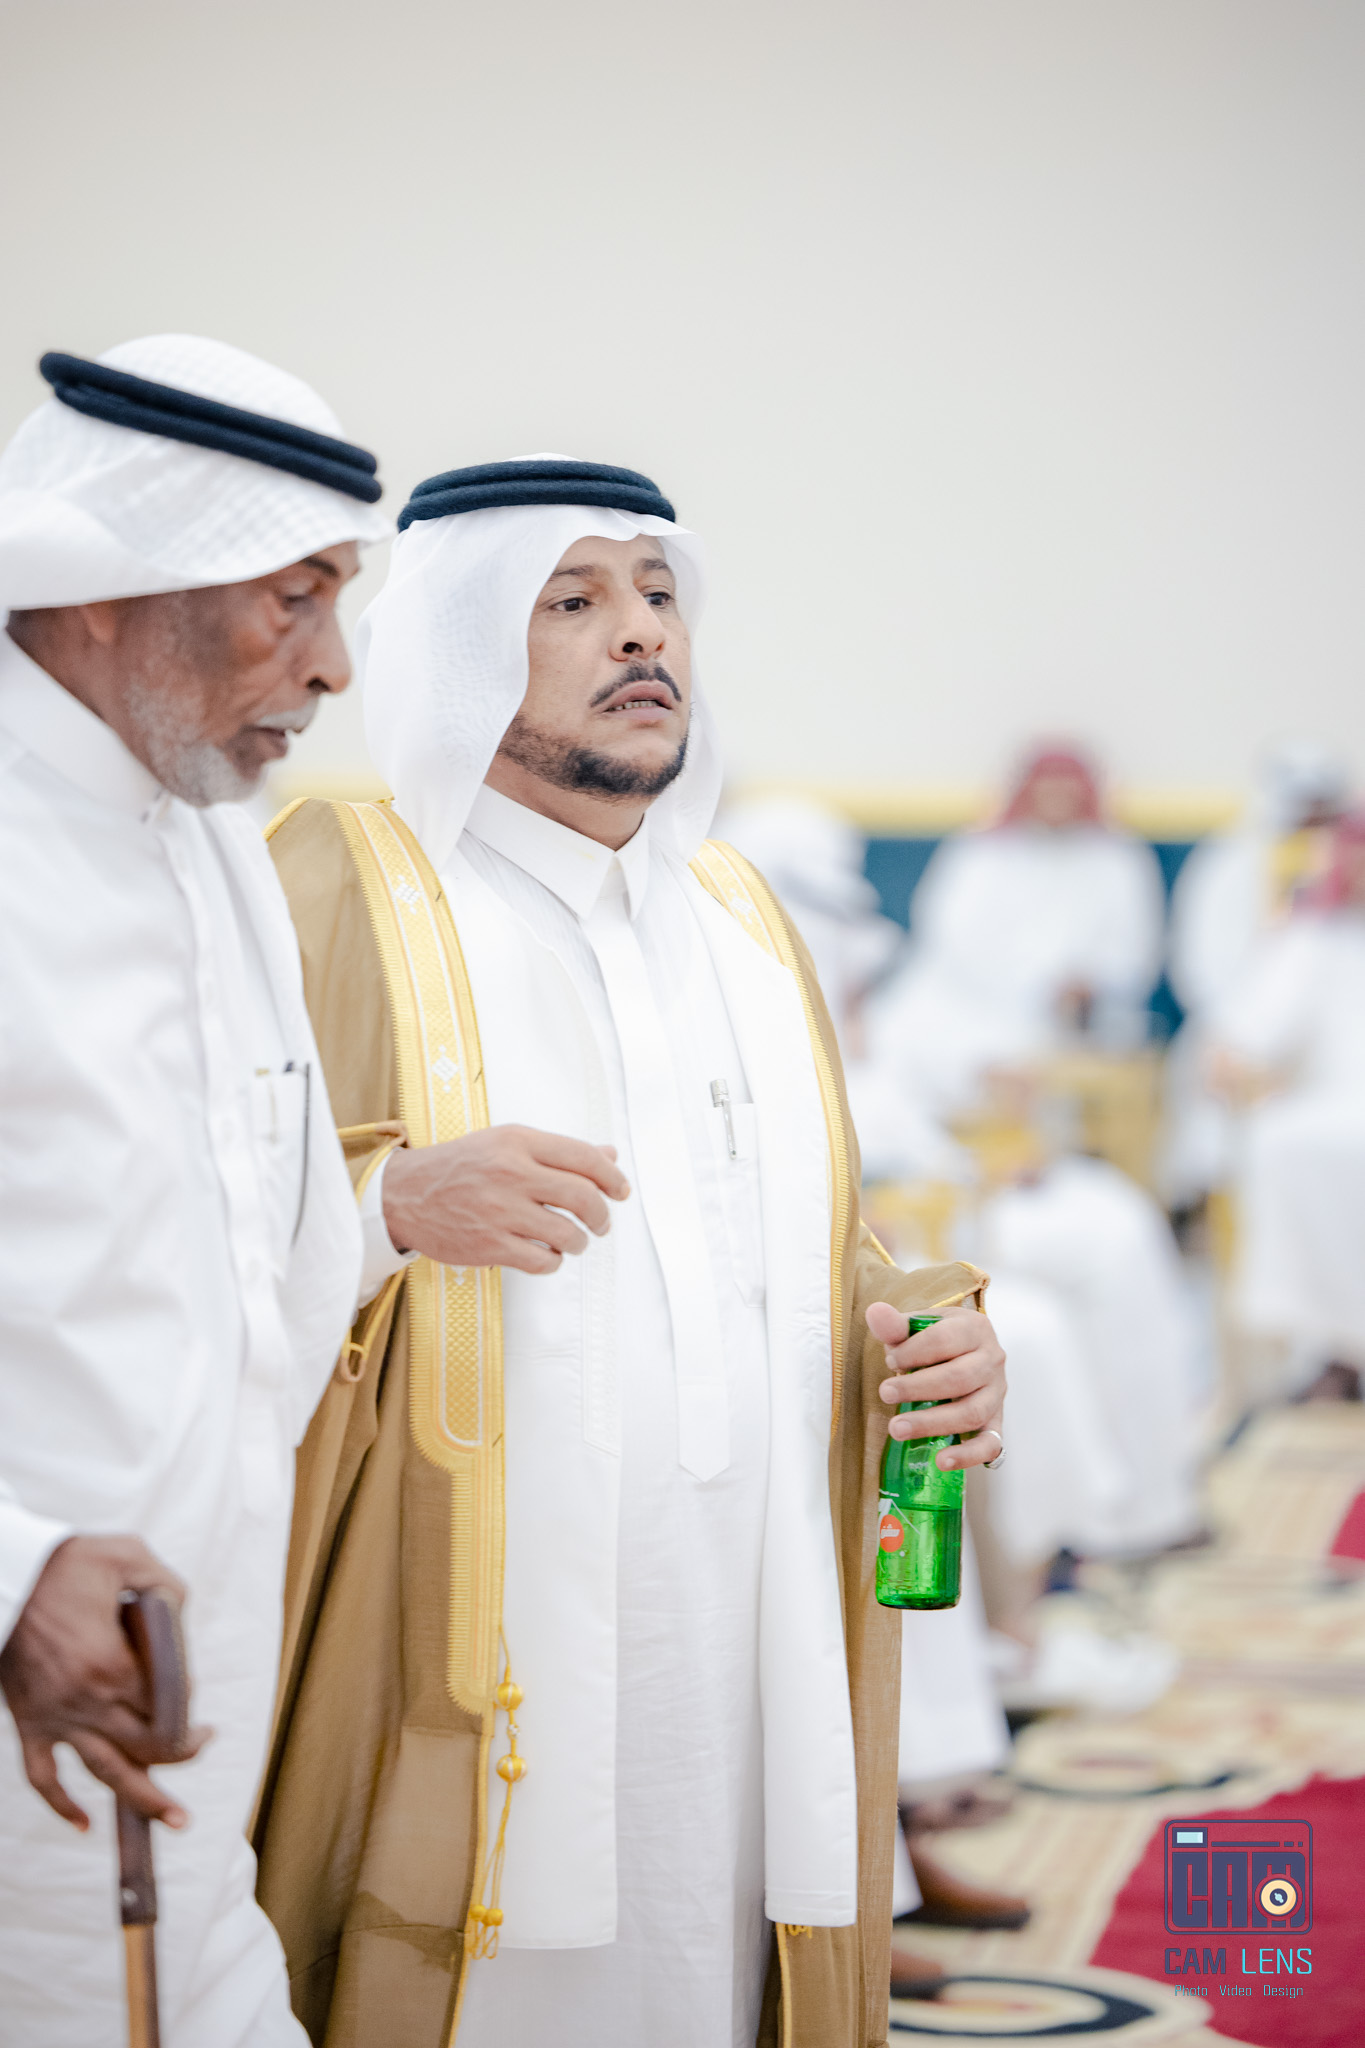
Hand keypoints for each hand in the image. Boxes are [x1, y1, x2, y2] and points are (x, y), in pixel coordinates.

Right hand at [0, 1536, 208, 1830]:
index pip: (168, 1706)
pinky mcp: (29, 1722)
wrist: (6, 1576)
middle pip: (147, 1746)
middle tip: (203, 1744)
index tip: (196, 1704)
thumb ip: (166, 1588)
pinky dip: (63, 1806)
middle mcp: (88, 1700)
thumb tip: (181, 1617)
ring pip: (107, 1772)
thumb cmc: (64, 1564)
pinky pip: (43, 1777)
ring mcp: (57, 1717)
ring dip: (145, 1800)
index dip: (189, 1710)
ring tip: (175, 1820)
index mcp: (114, 1664)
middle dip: (183, 1753)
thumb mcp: (127, 1557)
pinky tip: (84, 1823)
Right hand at [383, 1125, 630, 1275]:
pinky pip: (542, 1261)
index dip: (611, 1177)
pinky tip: (547, 1254)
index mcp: (517, 1142)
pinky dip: (553, 1261)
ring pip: (567, 1234)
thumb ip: (558, 1152)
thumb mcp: (507, 1143)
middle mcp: (510, 1173)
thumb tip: (609, 1157)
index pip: (583, 1157)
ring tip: (574, 1241)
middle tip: (602, 1223)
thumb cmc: (462, 1166)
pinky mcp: (489, 1245)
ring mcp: (499, 1211)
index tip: (620, 1191)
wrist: (405, 1194)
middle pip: (582, 1197)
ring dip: (580, 1241)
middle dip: (602, 1215)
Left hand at [867, 1302, 1005, 1471]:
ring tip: (898, 1429)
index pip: (945, 1340)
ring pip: (971, 1412)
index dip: (913, 1352)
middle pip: (959, 1378)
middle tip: (885, 1394)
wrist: (967, 1351)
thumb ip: (896, 1325)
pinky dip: (968, 1455)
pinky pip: (990, 1444)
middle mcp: (992, 1360)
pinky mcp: (997, 1421)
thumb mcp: (920, 1327)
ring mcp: (997, 1393)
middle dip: (918, 1388)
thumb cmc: (939, 1340)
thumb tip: (875, 1313)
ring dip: (932, 1423)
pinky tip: (942, 1461)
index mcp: (974, 1328)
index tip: (890, 1361)